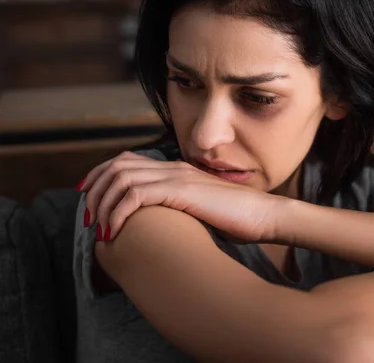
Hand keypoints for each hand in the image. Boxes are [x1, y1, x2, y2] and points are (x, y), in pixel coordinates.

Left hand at [77, 152, 279, 242]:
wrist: (265, 214)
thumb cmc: (239, 218)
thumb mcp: (202, 209)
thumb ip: (181, 208)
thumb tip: (162, 225)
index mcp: (177, 169)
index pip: (127, 161)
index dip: (101, 176)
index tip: (91, 200)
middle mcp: (173, 167)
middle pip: (116, 165)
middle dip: (95, 190)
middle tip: (88, 217)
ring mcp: (177, 176)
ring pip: (121, 178)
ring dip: (102, 204)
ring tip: (100, 229)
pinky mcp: (181, 190)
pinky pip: (135, 194)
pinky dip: (118, 213)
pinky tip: (116, 232)